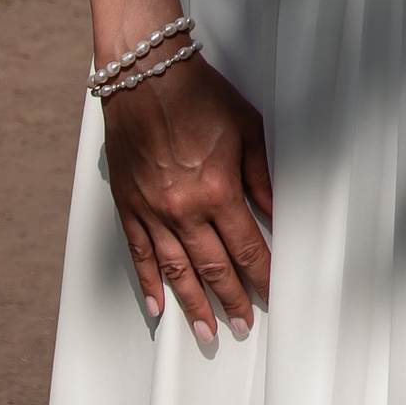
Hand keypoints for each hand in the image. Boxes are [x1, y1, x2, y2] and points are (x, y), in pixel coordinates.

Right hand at [102, 50, 273, 340]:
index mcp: (218, 191)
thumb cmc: (199, 94)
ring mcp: (153, 211)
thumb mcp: (247, 130)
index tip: (272, 297)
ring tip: (207, 331)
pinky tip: (158, 307)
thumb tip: (276, 214)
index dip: (261, 278)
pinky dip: (149, 283)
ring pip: (176, 271)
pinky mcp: (128, 205)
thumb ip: (261, 177)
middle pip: (213, 268)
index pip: (247, 249)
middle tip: (241, 326)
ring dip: (193, 304)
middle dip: (230, 300)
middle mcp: (184, 209)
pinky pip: (139, 253)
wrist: (146, 73)